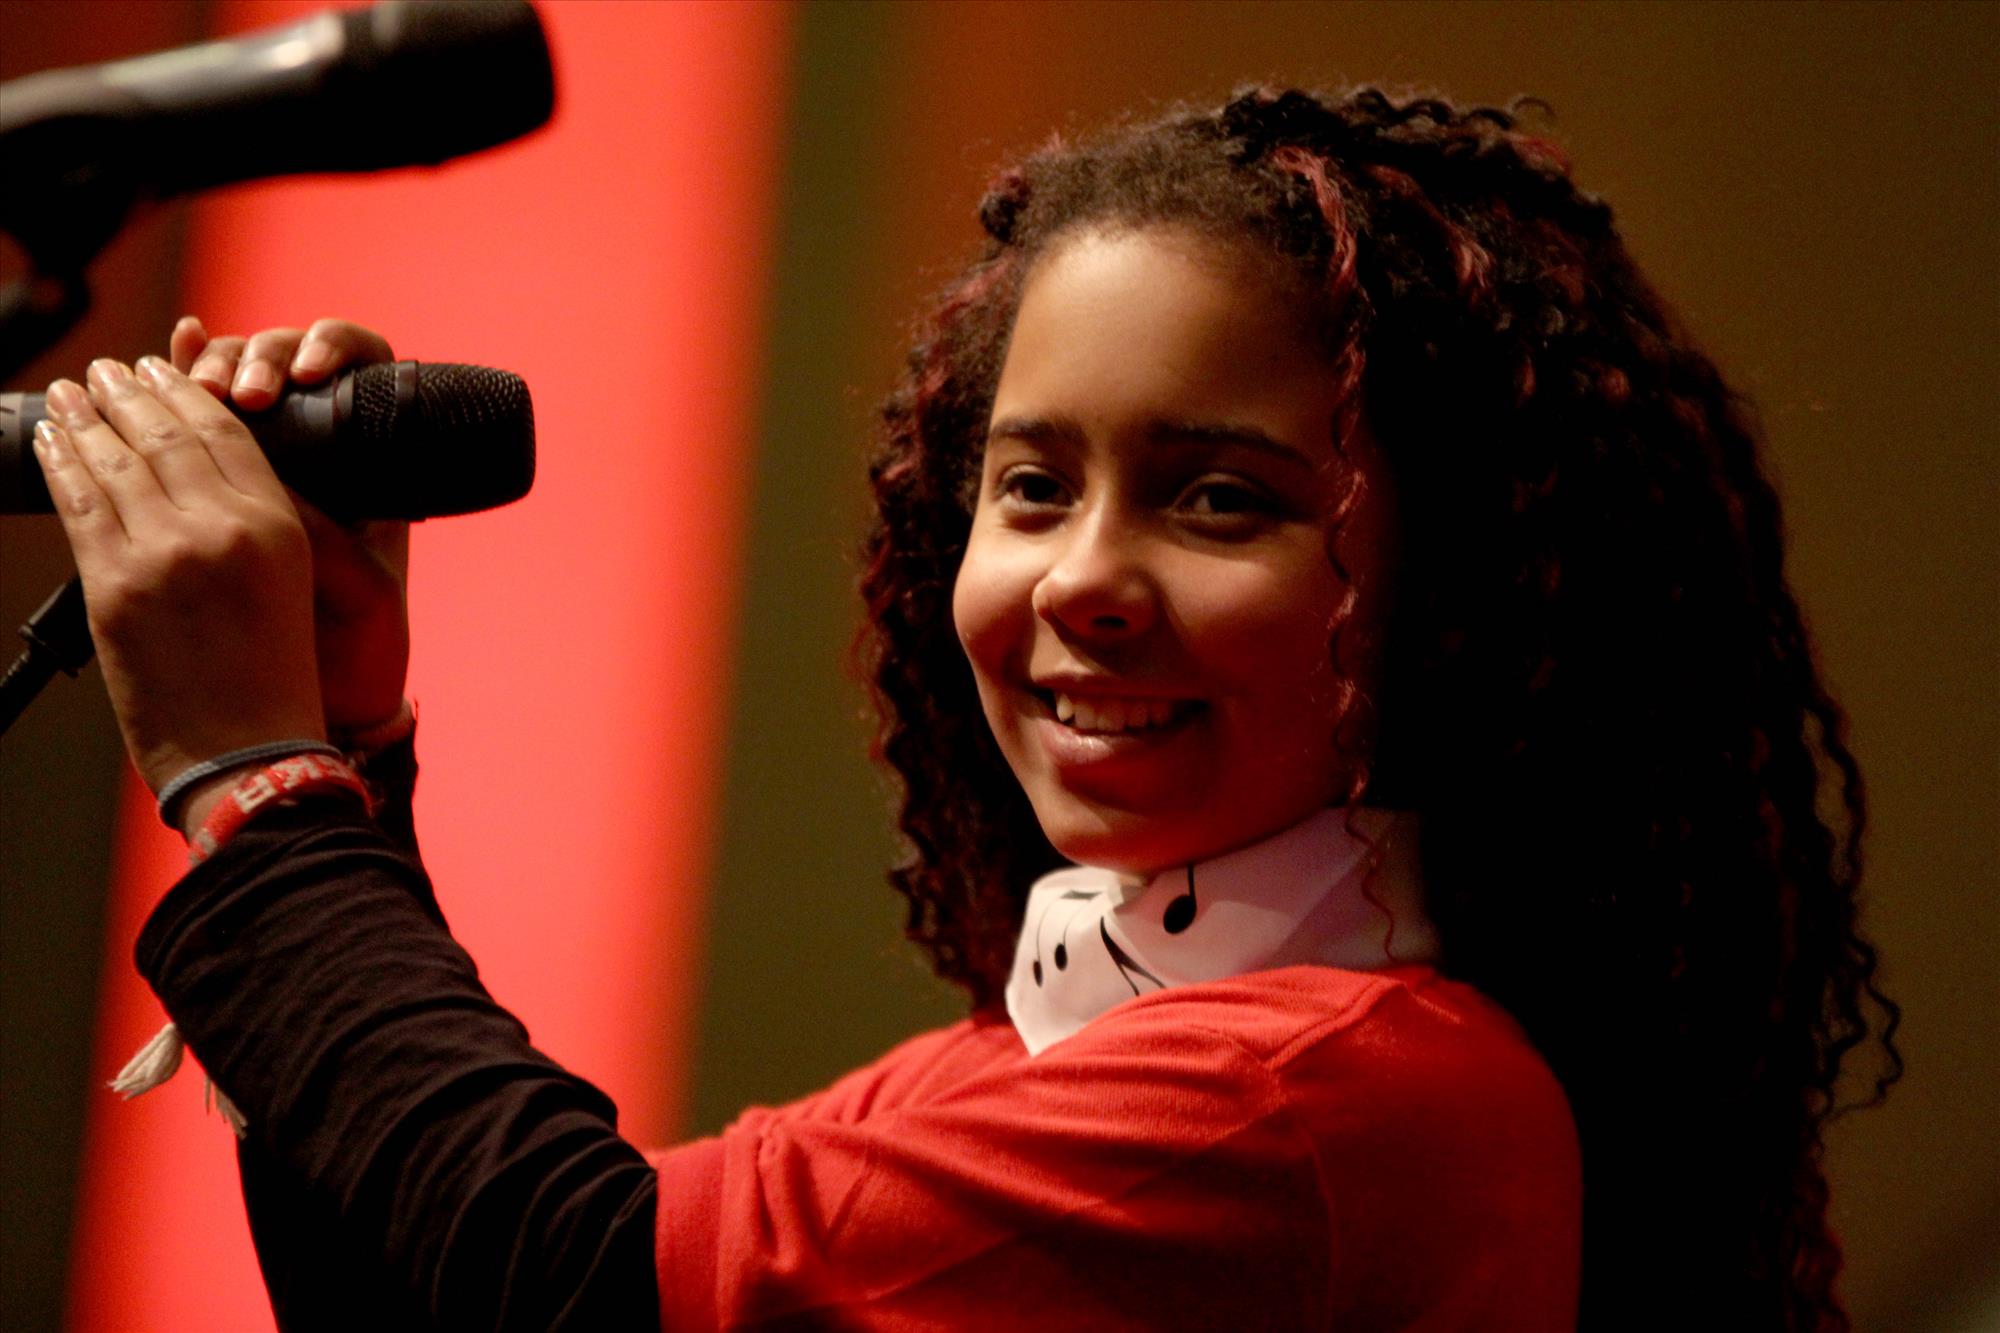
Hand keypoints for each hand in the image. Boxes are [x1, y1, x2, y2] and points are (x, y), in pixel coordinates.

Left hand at [31, 357, 323, 796]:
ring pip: (115, 460)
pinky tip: (53, 441)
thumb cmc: (273, 679)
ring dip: (87, 415)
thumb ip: (255, 522)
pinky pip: (78, 504)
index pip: (225, 432)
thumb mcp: (291, 585)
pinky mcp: (115, 587)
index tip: (162, 366)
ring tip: (74, 391)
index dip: (186, 390)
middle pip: (166, 433)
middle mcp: (223, 530)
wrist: (249, 755)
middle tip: (110, 368)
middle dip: (130, 391)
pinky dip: (61, 463)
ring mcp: (164, 555)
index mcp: (277, 528)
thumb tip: (192, 469)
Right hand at [170, 316, 410, 734]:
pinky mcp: (212, 485)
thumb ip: (328, 540)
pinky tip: (165, 359)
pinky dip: (176, 390)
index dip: (333, 347)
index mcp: (371, 463)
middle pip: (284, 362)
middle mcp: (320, 449)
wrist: (330, 692)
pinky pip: (193, 423)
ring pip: (234, 382)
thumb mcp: (361, 590)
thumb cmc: (365, 640)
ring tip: (199, 383)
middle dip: (256, 359)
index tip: (310, 375)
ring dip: (211, 369)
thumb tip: (279, 480)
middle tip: (242, 387)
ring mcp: (264, 462)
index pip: (362, 364)